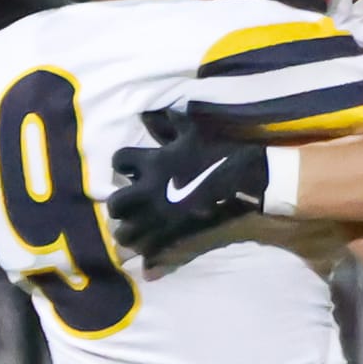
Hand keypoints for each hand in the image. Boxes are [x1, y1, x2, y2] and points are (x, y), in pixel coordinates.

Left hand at [108, 111, 268, 259]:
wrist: (246, 178)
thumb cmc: (221, 151)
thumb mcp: (196, 130)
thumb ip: (173, 121)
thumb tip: (158, 111)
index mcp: (153, 162)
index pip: (119, 161)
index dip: (122, 163)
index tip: (130, 166)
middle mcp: (150, 191)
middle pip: (116, 204)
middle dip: (118, 204)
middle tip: (127, 204)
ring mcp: (162, 215)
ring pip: (127, 232)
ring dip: (127, 231)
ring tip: (133, 230)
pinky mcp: (177, 233)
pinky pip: (152, 248)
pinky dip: (147, 252)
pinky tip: (147, 253)